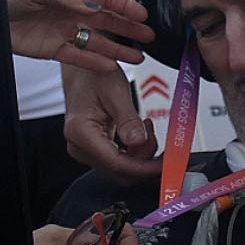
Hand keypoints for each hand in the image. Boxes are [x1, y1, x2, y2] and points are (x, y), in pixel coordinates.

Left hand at [4, 0, 152, 70]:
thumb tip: (93, 7)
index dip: (124, 5)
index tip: (142, 14)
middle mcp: (72, 11)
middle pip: (106, 21)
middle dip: (128, 28)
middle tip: (148, 36)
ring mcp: (64, 30)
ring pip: (96, 41)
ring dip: (116, 49)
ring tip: (137, 57)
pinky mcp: (53, 49)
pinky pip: (78, 56)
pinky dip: (93, 62)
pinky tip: (110, 66)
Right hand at [62, 63, 160, 183]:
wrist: (83, 72)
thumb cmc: (95, 75)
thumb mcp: (116, 91)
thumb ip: (128, 119)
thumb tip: (138, 142)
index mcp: (80, 132)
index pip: (116, 163)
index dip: (144, 168)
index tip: (165, 165)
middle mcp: (79, 146)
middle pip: (119, 171)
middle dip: (145, 161)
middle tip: (162, 140)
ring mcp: (85, 151)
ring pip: (121, 169)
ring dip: (142, 155)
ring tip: (147, 126)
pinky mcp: (93, 150)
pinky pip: (119, 161)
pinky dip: (135, 153)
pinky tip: (141, 134)